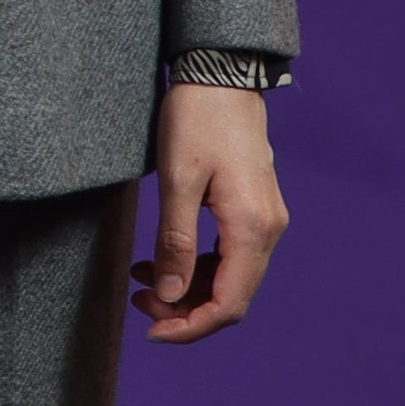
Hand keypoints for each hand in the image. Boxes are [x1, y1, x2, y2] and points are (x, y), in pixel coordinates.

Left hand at [131, 81, 287, 345]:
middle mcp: (268, 228)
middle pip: (231, 297)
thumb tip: (167, 295)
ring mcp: (264, 218)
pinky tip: (160, 259)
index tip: (150, 331)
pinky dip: (197, 267)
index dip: (190, 327)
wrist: (221, 74)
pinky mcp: (253, 209)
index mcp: (252, 226)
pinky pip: (229, 255)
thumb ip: (175, 242)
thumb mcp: (177, 181)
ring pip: (229, 279)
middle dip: (183, 310)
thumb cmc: (197, 118)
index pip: (228, 304)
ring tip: (140, 278)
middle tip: (136, 301)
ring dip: (187, 289)